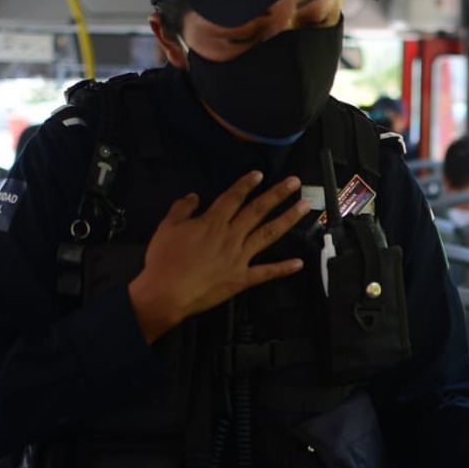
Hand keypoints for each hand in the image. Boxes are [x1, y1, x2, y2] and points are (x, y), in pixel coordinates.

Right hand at [127, 171, 308, 341]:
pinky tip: (299, 263)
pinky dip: (283, 268)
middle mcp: (231, 236)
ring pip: (268, 234)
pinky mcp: (242, 278)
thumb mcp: (167, 227)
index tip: (260, 174)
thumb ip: (182, 209)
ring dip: (287, 219)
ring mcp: (239, 257)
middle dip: (278, 194)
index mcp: (212, 222)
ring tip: (304, 207)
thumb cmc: (164, 260)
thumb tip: (194, 196)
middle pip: (258, 211)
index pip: (234, 198)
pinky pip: (266, 272)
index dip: (246, 184)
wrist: (167, 292)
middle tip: (295, 183)